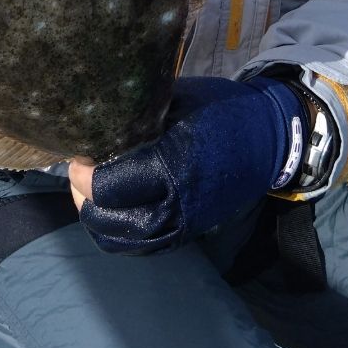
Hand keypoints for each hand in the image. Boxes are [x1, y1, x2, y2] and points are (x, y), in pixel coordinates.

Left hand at [68, 76, 305, 253]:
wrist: (270, 141)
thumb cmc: (221, 110)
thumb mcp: (178, 101)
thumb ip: (139, 118)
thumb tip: (97, 119)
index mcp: (172, 166)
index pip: (109, 187)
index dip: (83, 174)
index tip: (78, 155)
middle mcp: (175, 204)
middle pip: (107, 220)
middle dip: (84, 197)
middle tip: (79, 171)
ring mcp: (182, 225)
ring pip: (119, 240)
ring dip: (97, 218)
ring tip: (90, 191)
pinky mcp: (187, 234)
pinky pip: (141, 246)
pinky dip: (118, 232)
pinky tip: (114, 207)